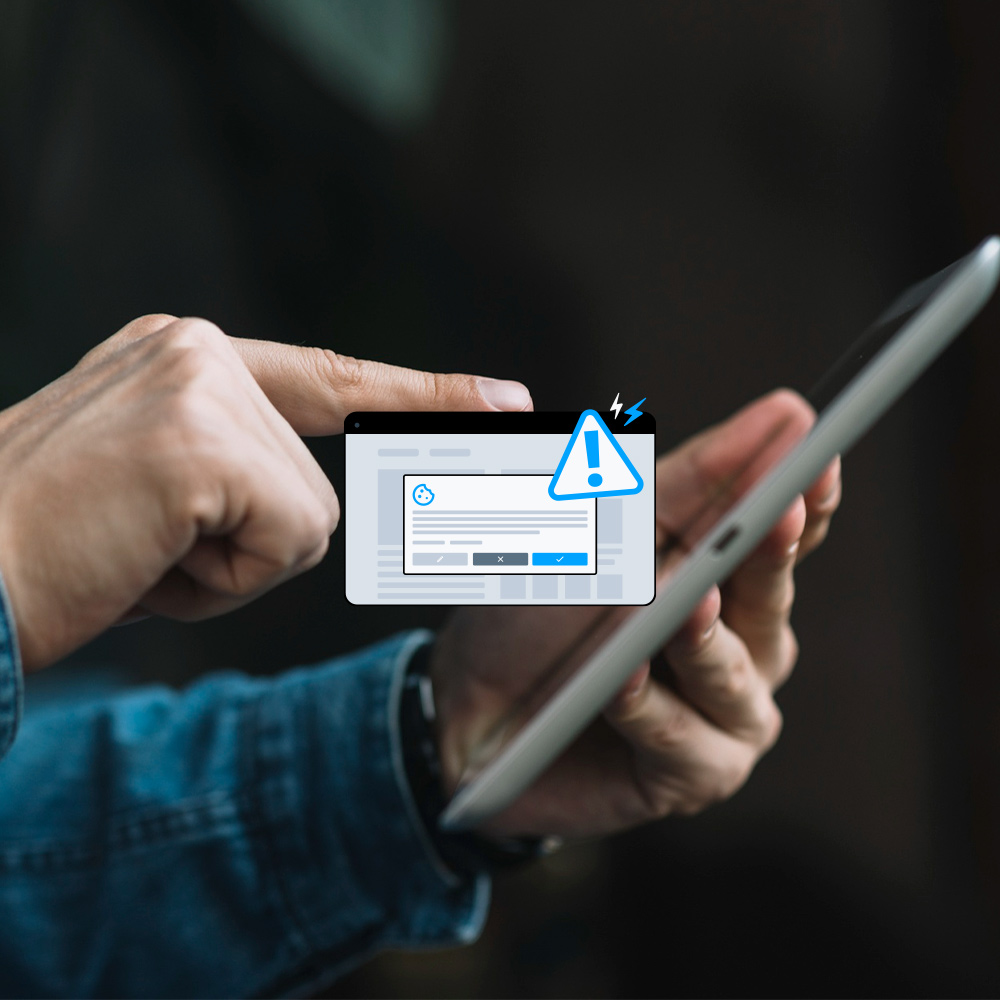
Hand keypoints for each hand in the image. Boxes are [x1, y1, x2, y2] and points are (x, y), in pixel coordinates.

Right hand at [0, 314, 531, 669]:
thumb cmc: (48, 553)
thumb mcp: (153, 492)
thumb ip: (236, 472)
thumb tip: (317, 506)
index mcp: (186, 359)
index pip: (333, 377)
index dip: (424, 394)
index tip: (506, 399)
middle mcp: (197, 351)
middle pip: (319, 482)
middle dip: (254, 543)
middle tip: (149, 547)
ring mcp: (200, 385)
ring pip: (309, 520)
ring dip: (231, 568)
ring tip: (137, 555)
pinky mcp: (201, 439)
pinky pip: (288, 542)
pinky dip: (223, 584)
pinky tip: (145, 564)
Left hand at [430, 390, 840, 837]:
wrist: (475, 710)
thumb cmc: (540, 617)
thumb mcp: (602, 540)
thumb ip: (681, 488)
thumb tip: (771, 421)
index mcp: (727, 581)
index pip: (783, 533)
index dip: (803, 491)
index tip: (814, 446)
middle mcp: (744, 646)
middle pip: (767, 593)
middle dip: (769, 550)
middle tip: (778, 507)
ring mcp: (727, 714)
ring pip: (733, 671)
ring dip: (702, 637)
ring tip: (681, 605)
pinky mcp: (696, 775)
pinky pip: (682, 738)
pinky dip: (648, 707)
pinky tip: (621, 682)